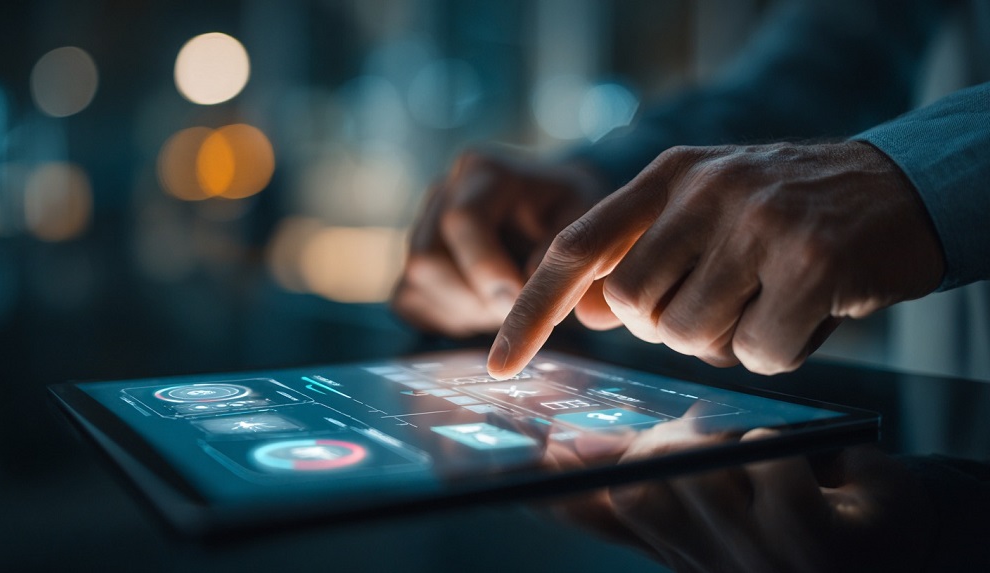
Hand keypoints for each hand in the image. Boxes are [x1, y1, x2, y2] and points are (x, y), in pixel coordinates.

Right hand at [393, 150, 605, 335]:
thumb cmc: (574, 217)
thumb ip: (565, 250)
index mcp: (484, 171)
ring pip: (416, 283)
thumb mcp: (588, 223)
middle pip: (426, 258)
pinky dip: (450, 318)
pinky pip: (411, 301)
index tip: (518, 301)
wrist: (553, 216)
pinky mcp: (414, 262)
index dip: (486, 268)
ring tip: (508, 307)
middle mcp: (443, 193)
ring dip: (465, 310)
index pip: (463, 219)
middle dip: (474, 298)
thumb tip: (528, 281)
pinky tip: (486, 309)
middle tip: (517, 311)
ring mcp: (421, 226)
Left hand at [488, 142, 944, 376]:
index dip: (532, 308)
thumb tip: (590, 311)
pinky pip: (758, 353)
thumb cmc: (784, 213)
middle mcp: (707, 190)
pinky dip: (777, 352)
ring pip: (692, 337)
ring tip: (766, 300)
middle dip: (669, 328)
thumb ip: (645, 253)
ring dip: (725, 342)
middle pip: (635, 309)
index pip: (577, 248)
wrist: (895, 188)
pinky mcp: (812, 261)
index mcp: (669, 175)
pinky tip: (807, 312)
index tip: (501, 365)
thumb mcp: (705, 212)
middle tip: (721, 302)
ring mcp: (759, 222)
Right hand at [549, 435, 933, 572]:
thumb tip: (563, 443)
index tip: (505, 454)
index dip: (552, 485)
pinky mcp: (817, 552)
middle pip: (642, 488)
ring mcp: (760, 567)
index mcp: (675, 546)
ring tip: (761, 455)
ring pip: (705, 476)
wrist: (900, 537)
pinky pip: (775, 472)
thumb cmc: (802, 503)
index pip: (596, 514)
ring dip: (734, 445)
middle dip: (667, 447)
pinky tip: (816, 475)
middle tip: (699, 435)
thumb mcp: (717, 484)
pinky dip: (791, 454)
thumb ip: (645, 466)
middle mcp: (706, 567)